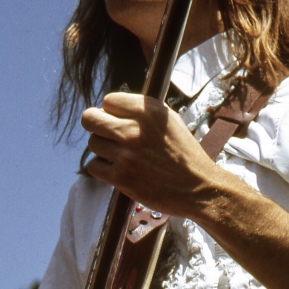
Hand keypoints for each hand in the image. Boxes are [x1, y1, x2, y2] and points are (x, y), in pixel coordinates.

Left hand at [81, 92, 219, 216]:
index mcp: (148, 112)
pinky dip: (102, 169)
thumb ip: (143, 111)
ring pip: (93, 143)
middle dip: (96, 125)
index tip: (119, 121)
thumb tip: (113, 107)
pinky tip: (117, 170)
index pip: (108, 101)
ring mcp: (126, 154)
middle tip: (106, 134)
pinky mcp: (121, 177)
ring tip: (121, 156)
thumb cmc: (185, 154)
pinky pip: (93, 166)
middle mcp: (134, 129)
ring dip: (103, 150)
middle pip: (90, 118)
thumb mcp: (171, 121)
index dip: (112, 112)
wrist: (199, 187)